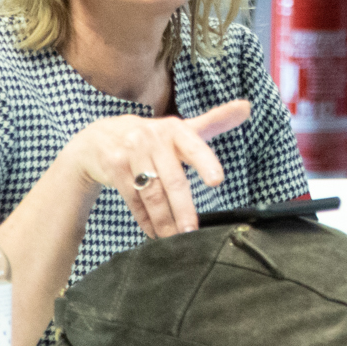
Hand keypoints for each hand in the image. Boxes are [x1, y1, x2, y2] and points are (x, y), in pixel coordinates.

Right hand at [58, 100, 251, 237]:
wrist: (99, 137)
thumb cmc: (151, 137)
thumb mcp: (181, 128)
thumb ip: (214, 121)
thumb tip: (247, 106)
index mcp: (174, 129)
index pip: (193, 144)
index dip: (205, 162)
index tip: (217, 180)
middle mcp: (152, 137)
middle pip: (172, 180)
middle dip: (183, 209)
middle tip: (191, 232)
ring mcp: (131, 152)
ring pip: (152, 193)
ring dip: (164, 220)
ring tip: (174, 239)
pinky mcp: (114, 167)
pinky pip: (133, 199)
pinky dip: (145, 219)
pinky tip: (153, 232)